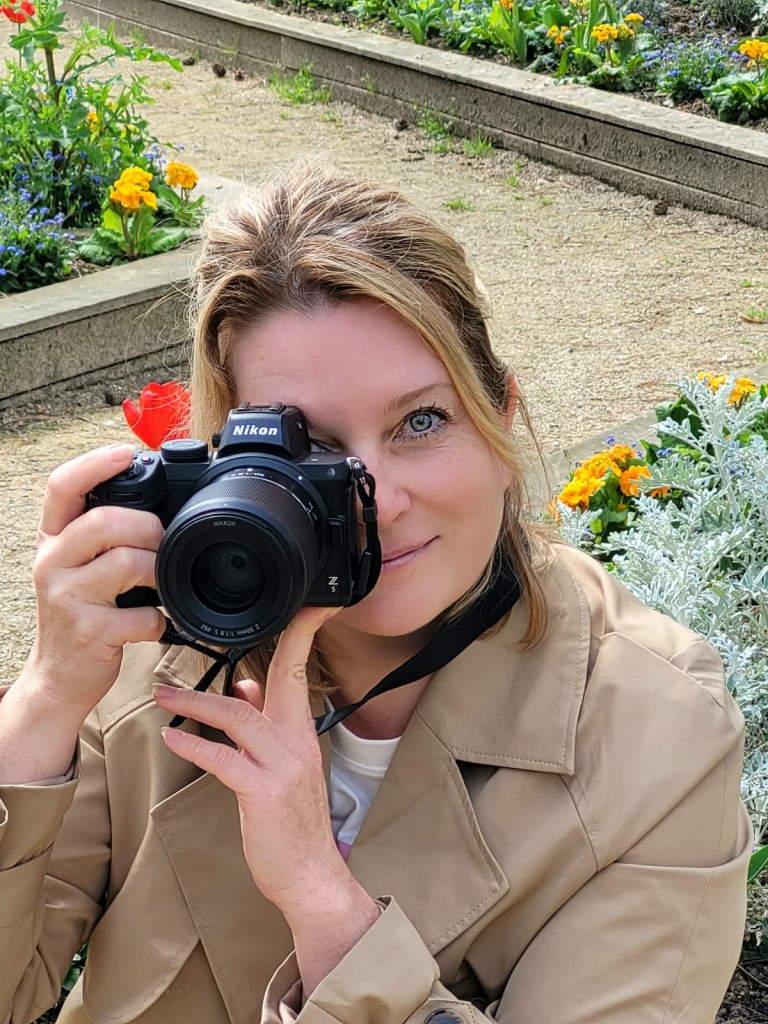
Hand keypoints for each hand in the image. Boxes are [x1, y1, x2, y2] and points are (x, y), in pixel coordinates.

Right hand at [26, 443, 165, 711]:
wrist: (59, 675)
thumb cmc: (81, 611)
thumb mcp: (77, 565)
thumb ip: (103, 533)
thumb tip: (158, 504)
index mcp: (53, 539)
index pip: (62, 487)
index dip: (95, 463)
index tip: (127, 453)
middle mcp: (53, 562)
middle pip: (104, 522)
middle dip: (147, 527)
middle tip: (162, 541)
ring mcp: (67, 598)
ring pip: (126, 563)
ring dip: (158, 571)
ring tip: (160, 583)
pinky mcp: (89, 632)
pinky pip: (142, 614)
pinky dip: (159, 619)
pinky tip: (152, 622)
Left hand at [154, 607, 350, 917]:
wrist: (310, 874)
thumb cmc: (294, 821)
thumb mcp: (287, 766)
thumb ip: (267, 724)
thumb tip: (247, 687)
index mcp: (302, 731)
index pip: (300, 671)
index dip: (301, 634)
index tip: (304, 607)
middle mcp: (296, 742)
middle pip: (279, 680)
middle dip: (255, 649)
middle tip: (219, 630)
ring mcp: (283, 767)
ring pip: (241, 717)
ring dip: (197, 703)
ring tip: (163, 696)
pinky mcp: (263, 794)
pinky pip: (225, 761)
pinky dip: (196, 747)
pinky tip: (173, 739)